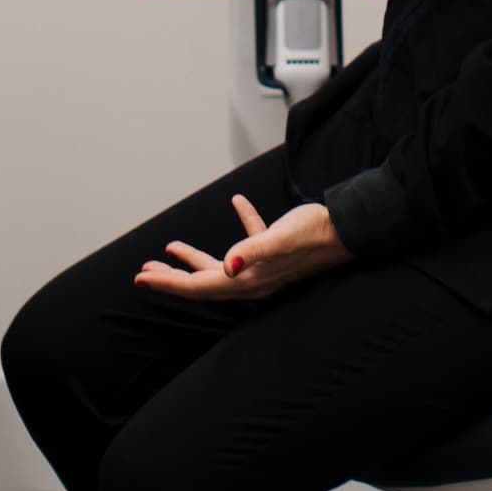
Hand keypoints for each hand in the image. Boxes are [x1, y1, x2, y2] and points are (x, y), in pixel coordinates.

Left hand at [135, 195, 352, 301]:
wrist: (351, 229)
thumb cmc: (315, 233)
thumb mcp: (280, 238)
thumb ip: (253, 251)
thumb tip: (228, 266)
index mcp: (250, 281)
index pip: (199, 287)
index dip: (168, 284)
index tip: (140, 279)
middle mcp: (254, 280)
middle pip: (203, 283)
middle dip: (172, 278)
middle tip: (144, 272)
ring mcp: (264, 269)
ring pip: (220, 267)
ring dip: (194, 260)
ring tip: (170, 249)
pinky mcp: (276, 251)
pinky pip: (249, 242)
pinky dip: (239, 225)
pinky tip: (237, 203)